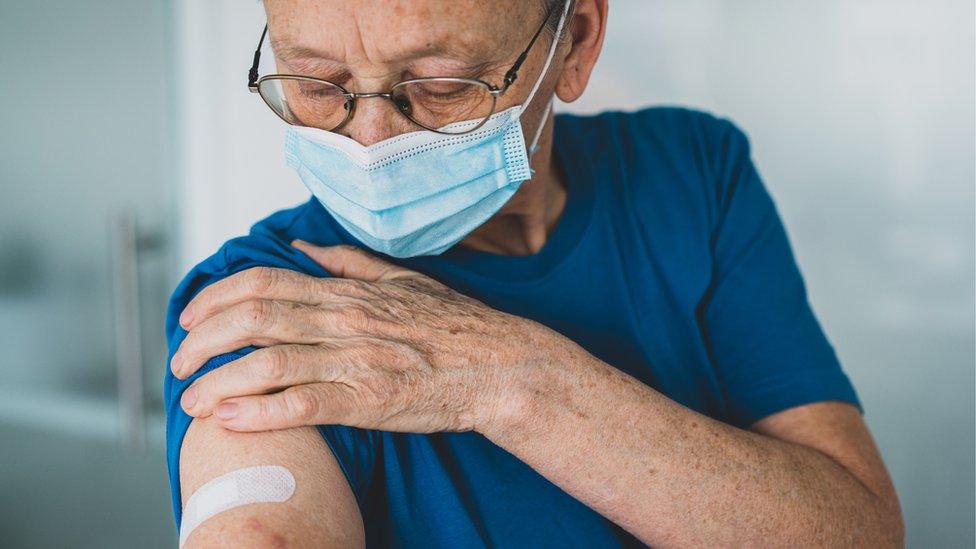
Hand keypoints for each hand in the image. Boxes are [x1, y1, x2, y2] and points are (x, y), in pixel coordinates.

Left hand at [171, 241, 566, 432]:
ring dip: (219, 381)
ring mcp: (356, 360)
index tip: (192, 316)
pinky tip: (230, 420)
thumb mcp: (402, 280)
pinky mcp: (370, 399)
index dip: (218, 297)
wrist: (500, 365)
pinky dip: (260, 412)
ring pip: (269, 362)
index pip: (265, 283)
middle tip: (180, 363)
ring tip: (191, 400)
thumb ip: (348, 263)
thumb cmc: (454, 325)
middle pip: (254, 320)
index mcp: (347, 292)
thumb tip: (302, 247)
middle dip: (204, 340)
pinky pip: (303, 403)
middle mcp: (344, 320)